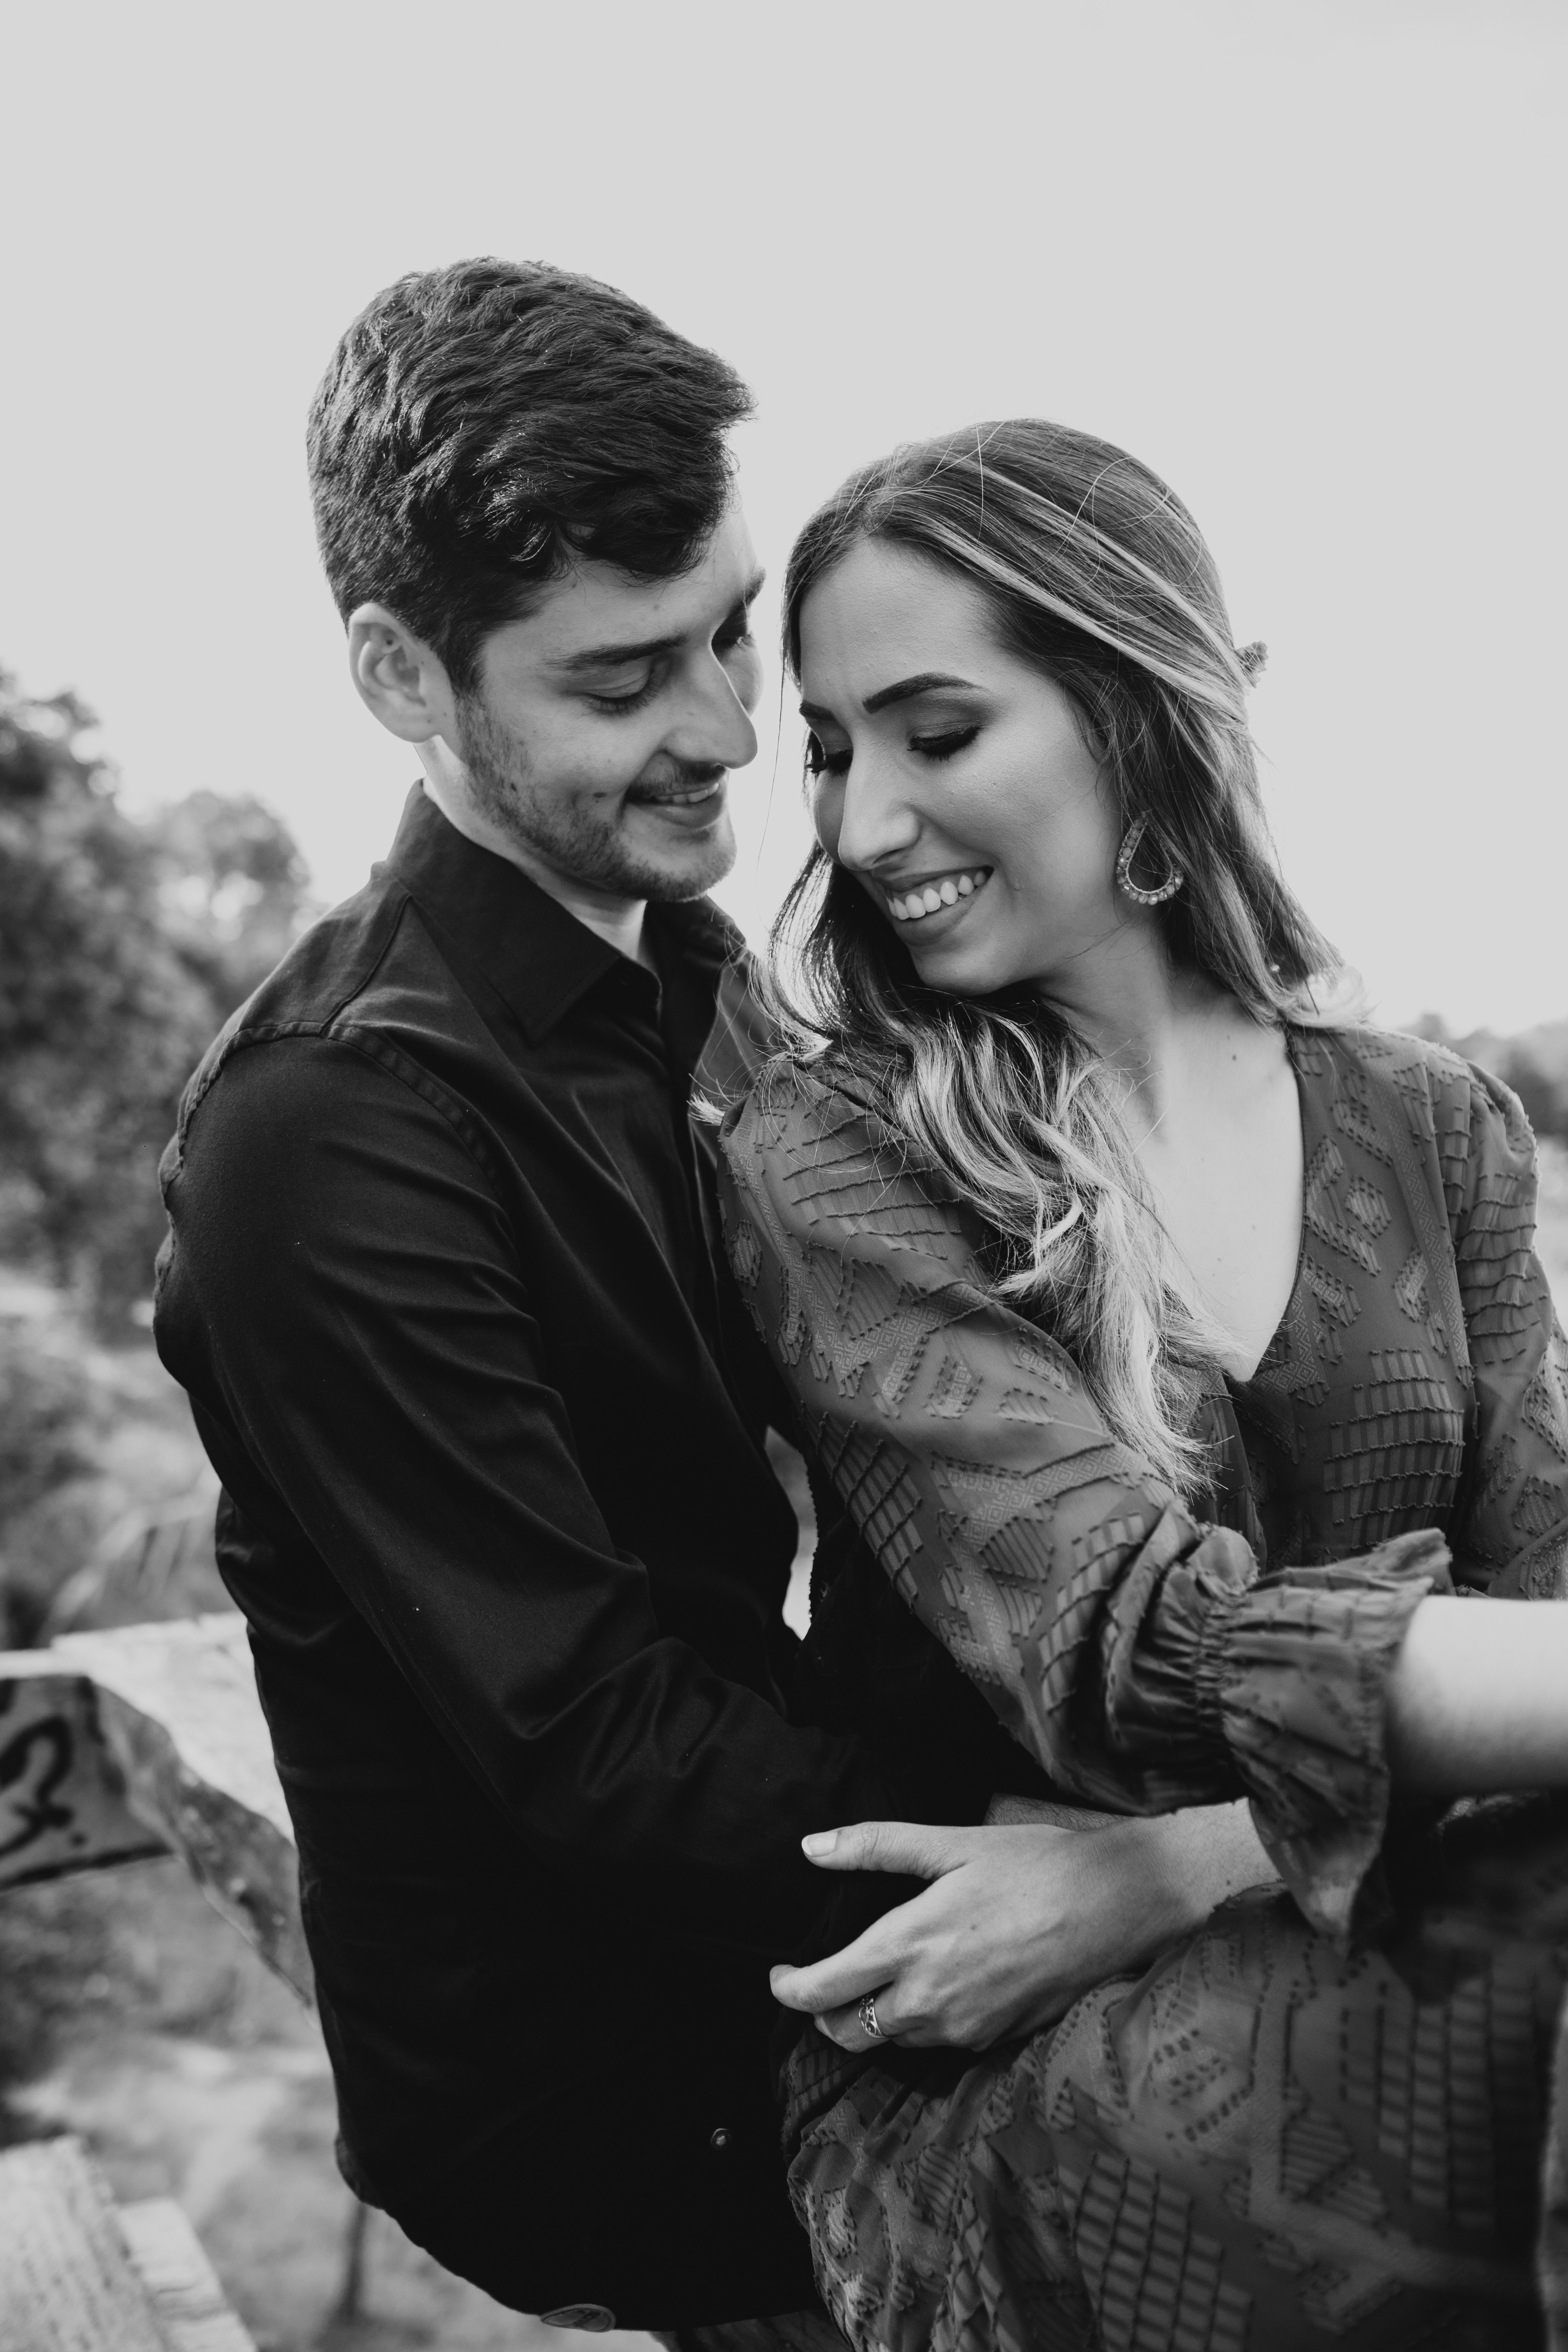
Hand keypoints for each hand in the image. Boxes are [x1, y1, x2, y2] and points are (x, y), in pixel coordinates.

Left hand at [769, 1804, 1274, 2053]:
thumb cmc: (1034, 1865)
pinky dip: (922, 2023)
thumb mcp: (953, 1842)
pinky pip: (939, 2042)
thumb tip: (811, 1846)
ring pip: (893, 2041)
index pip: (822, 1991)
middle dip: (824, 2014)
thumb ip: (877, 1846)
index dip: (788, 1989)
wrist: (1116, 1905)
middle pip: (847, 2032)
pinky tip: (938, 1987)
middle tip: (823, 1983)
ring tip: (880, 1979)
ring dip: (875, 2018)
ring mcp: (963, 2027)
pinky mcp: (995, 2039)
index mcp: (909, 1946)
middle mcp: (928, 1999)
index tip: (778, 1975)